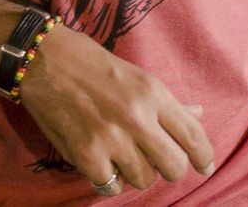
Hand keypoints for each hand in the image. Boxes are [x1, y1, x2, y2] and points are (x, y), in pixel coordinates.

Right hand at [19, 26, 213, 192]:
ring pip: (144, 179)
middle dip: (169, 167)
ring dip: (137, 172)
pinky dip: (109, 180)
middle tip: (156, 160)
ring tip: (122, 155)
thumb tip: (198, 115)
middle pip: (174, 167)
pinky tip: (103, 164)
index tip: (205, 167)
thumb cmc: (91, 63)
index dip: (205, 157)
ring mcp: (111, 139)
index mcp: (152, 93)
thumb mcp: (136, 75)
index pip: (193, 136)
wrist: (43, 60)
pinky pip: (112, 187)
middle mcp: (136, 118)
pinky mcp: (86, 155)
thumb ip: (167, 102)